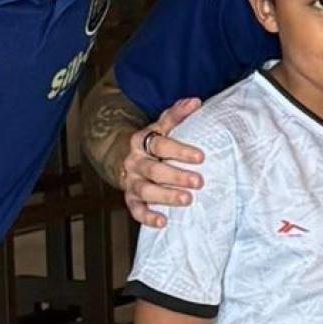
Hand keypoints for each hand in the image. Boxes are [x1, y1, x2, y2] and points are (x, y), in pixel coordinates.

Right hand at [120, 98, 205, 227]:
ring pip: (146, 190)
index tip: (200, 157)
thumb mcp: (161, 126)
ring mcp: (131, 181)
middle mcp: (134, 162)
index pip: (160, 144)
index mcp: (141, 141)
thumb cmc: (151, 143)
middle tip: (199, 181)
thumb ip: (176, 115)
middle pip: (154, 170)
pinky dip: (147, 217)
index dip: (180, 150)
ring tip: (187, 200)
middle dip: (177, 176)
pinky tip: (163, 222)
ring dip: (166, 196)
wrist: (121, 157)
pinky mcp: (130, 198)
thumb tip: (195, 101)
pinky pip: (136, 210)